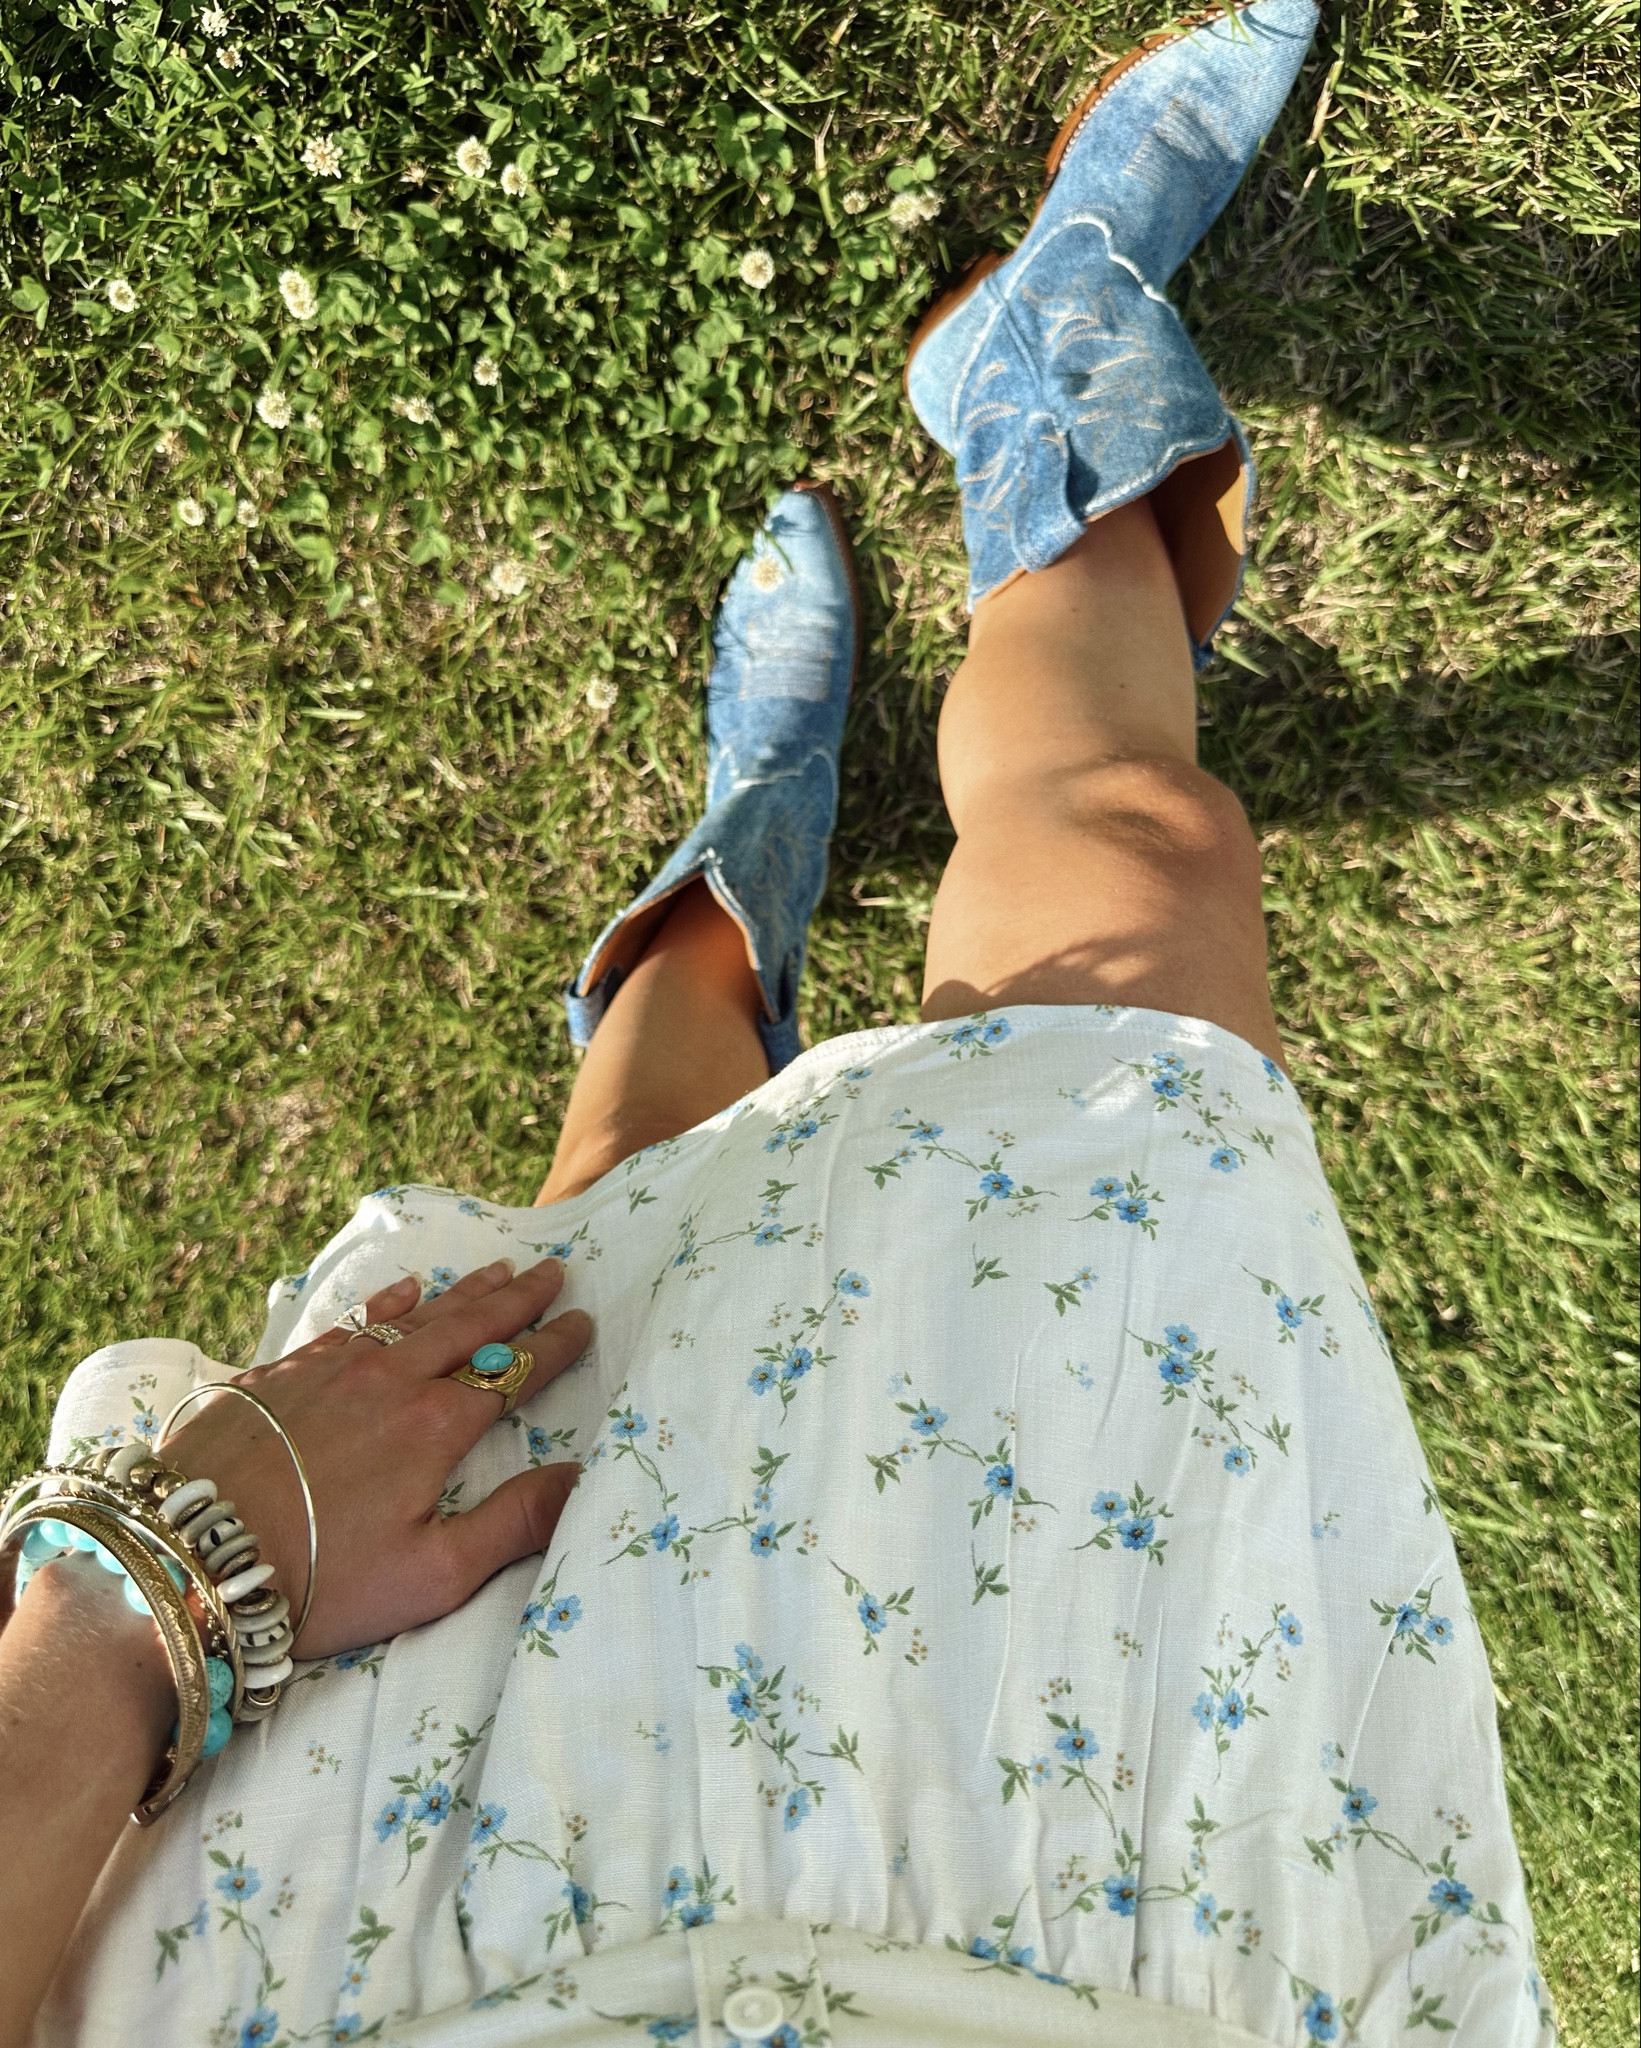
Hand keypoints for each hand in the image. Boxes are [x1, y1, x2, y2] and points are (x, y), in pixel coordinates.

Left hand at [159, 1257, 589, 1658]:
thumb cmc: (318, 1581)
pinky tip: (402, 1290)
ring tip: (497, 1270)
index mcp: (436, 1427)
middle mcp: (390, 1381)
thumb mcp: (433, 1575)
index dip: (554, 1347)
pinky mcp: (280, 1374)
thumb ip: (513, 1523)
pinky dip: (387, 1301)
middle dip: (518, 1299)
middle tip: (555, 1270)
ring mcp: (331, 1369)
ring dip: (462, 1293)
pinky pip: (350, 1321)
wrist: (190, 1557)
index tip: (584, 1321)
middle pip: (469, 1328)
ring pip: (413, 1316)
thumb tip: (580, 1478)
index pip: (511, 1375)